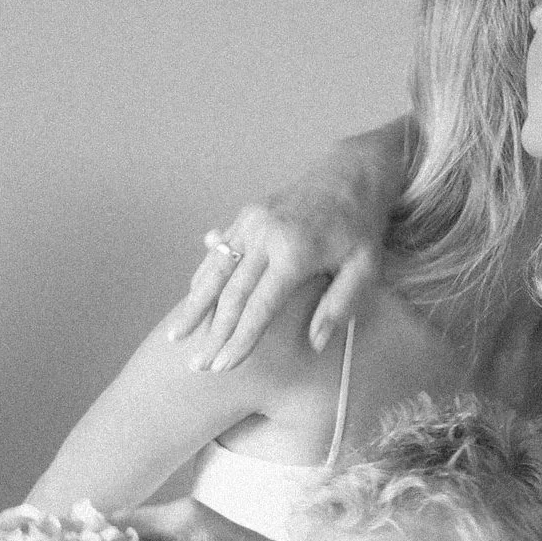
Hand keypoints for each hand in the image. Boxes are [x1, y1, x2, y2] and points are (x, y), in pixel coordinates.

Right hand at [170, 199, 381, 373]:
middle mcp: (266, 236)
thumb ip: (340, 305)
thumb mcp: (365, 268)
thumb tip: (315, 344)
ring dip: (194, 306)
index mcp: (296, 252)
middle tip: (197, 366)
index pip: (260, 307)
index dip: (240, 339)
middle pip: (231, 294)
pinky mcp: (247, 215)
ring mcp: (252, 222)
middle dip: (212, 333)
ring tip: (176, 337)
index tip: (224, 366)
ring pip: (215, 271)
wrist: (352, 174)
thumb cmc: (361, 227)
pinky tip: (192, 299)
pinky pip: (219, 251)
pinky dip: (203, 277)